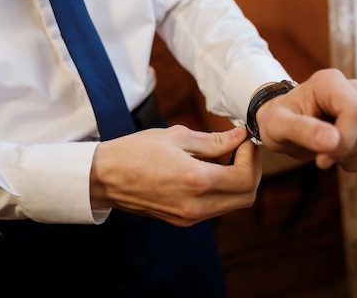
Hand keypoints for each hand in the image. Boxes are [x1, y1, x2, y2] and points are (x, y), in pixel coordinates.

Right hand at [89, 125, 259, 226]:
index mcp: (195, 181)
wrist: (104, 178)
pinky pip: (216, 208)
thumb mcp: (177, 137)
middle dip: (251, 171)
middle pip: (246, 197)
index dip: (252, 158)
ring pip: (233, 204)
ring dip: (238, 182)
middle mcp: (196, 205)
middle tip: (242, 150)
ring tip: (226, 158)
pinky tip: (211, 171)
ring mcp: (189, 217)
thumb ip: (213, 140)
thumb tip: (240, 137)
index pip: (245, 178)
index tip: (245, 141)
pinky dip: (223, 190)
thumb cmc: (136, 151)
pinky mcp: (182, 221)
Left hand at [255, 69, 356, 171]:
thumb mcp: (277, 125)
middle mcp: (354, 90)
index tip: (322, 160)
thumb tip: (333, 141)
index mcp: (331, 82)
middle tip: (319, 157)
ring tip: (324, 152)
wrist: (284, 125)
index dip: (345, 140)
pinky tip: (336, 155)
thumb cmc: (277, 120)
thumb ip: (302, 130)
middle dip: (345, 152)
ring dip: (350, 157)